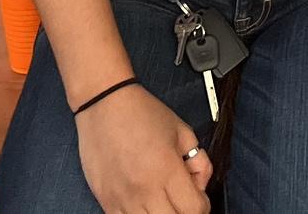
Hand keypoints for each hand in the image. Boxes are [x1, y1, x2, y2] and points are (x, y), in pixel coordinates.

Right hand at [76, 84, 212, 213]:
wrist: (105, 104)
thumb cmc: (141, 113)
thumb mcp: (182, 130)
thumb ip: (199, 160)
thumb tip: (200, 184)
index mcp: (167, 169)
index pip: (194, 209)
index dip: (202, 205)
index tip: (199, 197)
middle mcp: (145, 189)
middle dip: (183, 212)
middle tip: (181, 199)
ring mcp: (124, 199)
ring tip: (161, 198)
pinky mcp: (107, 202)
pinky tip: (142, 201)